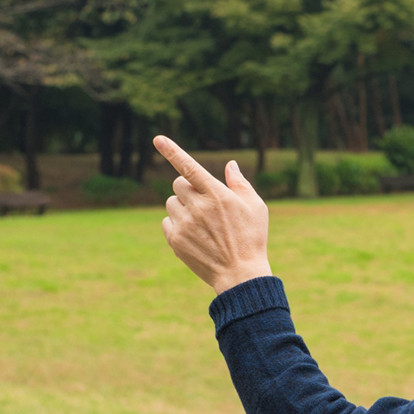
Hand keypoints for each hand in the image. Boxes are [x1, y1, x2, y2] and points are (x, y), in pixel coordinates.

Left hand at [154, 135, 272, 293]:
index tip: (157, 138)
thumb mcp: (256, 207)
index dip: (172, 150)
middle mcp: (198, 206)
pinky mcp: (175, 240)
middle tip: (203, 203)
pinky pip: (166, 222)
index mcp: (217, 194)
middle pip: (177, 184)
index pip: (189, 166)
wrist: (240, 274)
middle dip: (187, 189)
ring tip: (201, 224)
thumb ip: (240, 184)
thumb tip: (230, 165)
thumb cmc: (252, 238)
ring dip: (182, 207)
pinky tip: (194, 235)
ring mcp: (184, 224)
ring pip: (171, 203)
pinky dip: (176, 224)